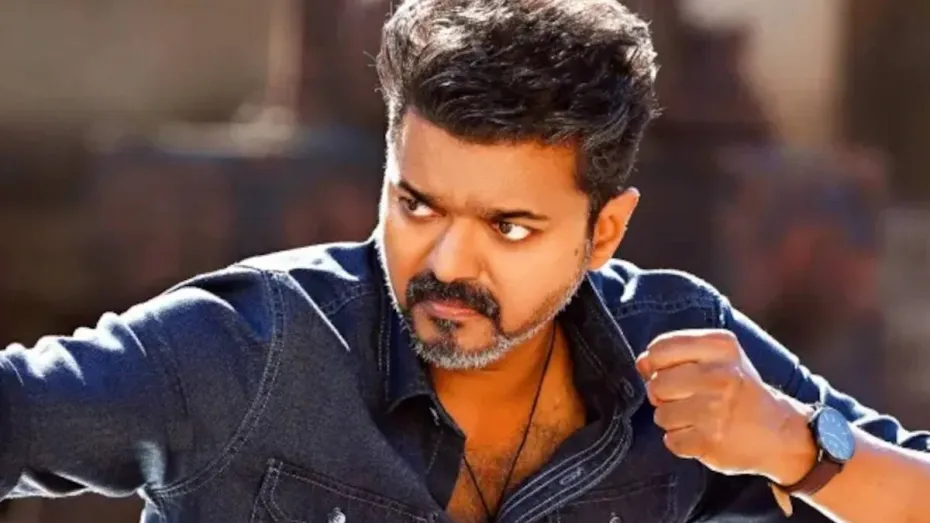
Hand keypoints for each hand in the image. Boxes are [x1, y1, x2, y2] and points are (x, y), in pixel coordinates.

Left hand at [635, 329, 816, 484]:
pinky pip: (670, 441)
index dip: (655, 364)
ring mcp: (715, 410)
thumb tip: (641, 363)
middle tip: (687, 399)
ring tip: (698, 418)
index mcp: (721, 347)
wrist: (778, 432)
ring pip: (660, 414)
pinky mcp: (710, 441)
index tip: (669, 372)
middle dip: (663, 395)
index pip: (660, 349)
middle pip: (656, 383)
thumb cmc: (737, 390)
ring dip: (673, 420)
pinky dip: (681, 442)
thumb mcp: (717, 358)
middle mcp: (720, 375)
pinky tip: (702, 435)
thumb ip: (675, 354)